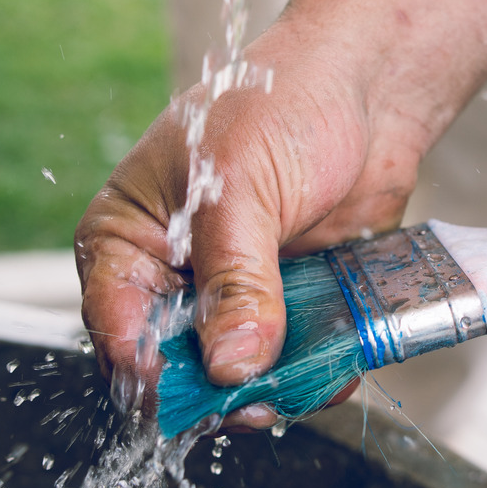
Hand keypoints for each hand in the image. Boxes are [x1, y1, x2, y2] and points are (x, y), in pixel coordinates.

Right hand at [74, 33, 404, 427]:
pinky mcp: (291, 306)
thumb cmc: (284, 102)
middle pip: (175, 365)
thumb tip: (229, 365)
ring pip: (238, 375)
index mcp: (130, 237)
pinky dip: (314, 374)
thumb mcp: (243, 187)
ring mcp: (235, 295)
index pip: (116, 323)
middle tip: (256, 401)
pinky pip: (294, 361)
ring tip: (301, 385)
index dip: (147, 367)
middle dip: (214, 392)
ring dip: (270, 390)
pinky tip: (336, 369)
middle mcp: (174, 275)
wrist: (369, 86)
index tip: (190, 392)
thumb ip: (236, 278)